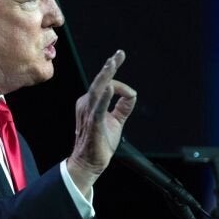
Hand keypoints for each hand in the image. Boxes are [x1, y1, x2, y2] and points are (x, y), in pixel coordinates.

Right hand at [67, 50, 136, 196]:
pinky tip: (110, 88)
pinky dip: (104, 98)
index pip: (105, 84)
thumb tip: (132, 93)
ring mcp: (88, 113)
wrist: (88, 163)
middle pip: (99, 83)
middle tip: (117, 55)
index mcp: (91, 102)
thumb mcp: (115, 121)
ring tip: (112, 64)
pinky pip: (98, 108)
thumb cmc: (99, 143)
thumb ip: (123, 107)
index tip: (123, 68)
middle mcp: (86, 104)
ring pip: (97, 91)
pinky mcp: (93, 124)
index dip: (116, 76)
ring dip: (105, 77)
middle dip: (109, 67)